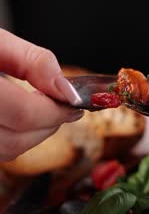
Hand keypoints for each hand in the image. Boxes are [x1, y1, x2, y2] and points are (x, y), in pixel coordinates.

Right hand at [0, 29, 83, 161]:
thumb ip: (32, 62)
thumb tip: (66, 90)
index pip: (23, 113)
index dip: (55, 112)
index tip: (76, 104)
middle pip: (16, 140)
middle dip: (49, 125)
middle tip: (64, 107)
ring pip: (7, 151)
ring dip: (35, 135)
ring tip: (43, 109)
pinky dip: (17, 138)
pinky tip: (22, 119)